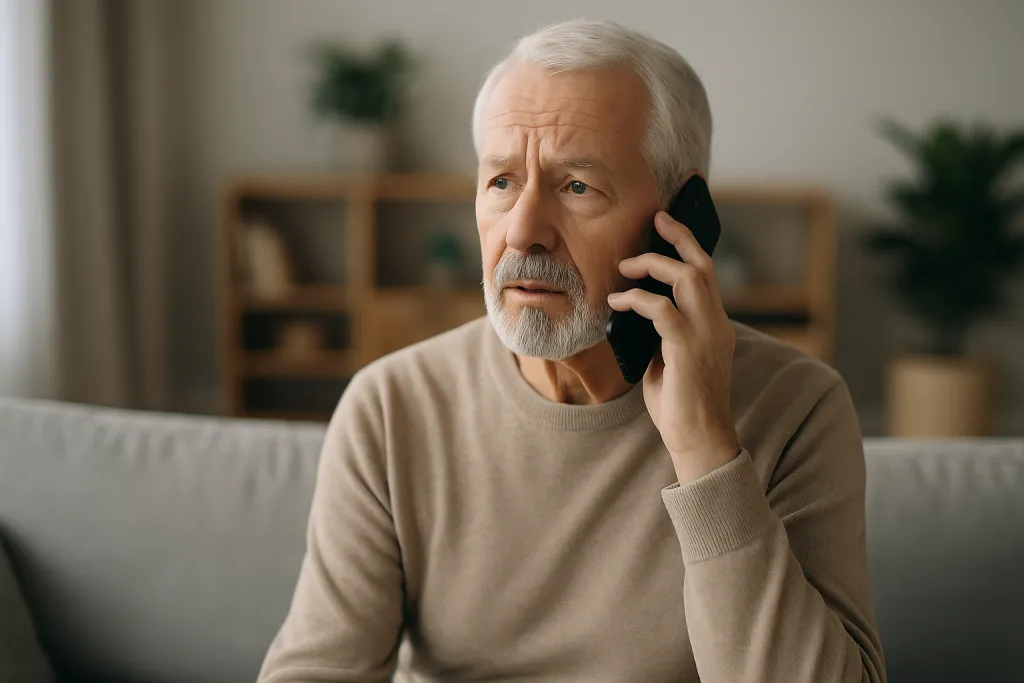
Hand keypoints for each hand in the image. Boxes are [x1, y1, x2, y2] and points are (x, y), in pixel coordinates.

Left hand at [607, 211, 738, 484]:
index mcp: (715, 326)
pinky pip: (661, 309)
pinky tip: (618, 301)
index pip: (707, 276)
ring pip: (687, 278)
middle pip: (702, 266)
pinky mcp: (687, 349)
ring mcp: (705, 335)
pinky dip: (637, 299)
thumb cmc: (681, 405)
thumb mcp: (671, 361)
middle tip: (657, 219)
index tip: (671, 224)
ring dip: (654, 265)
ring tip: (627, 266)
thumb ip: (663, 334)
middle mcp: (716, 325)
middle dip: (680, 238)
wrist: (698, 440)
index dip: (691, 246)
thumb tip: (638, 312)